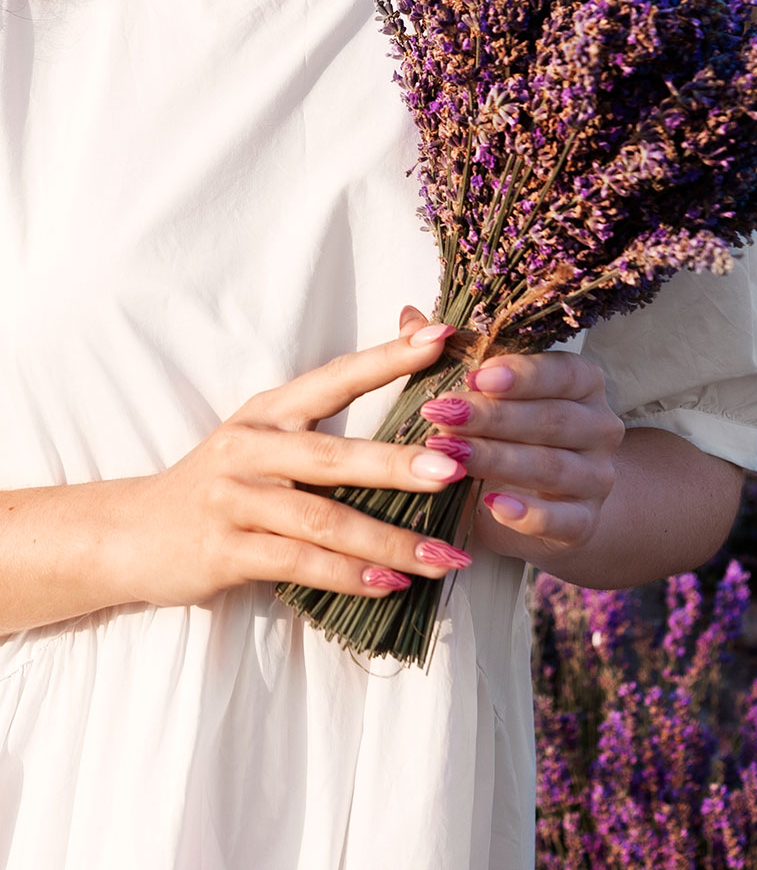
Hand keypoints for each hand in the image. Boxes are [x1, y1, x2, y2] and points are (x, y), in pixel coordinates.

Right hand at [105, 318, 473, 608]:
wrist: (131, 533)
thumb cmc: (223, 484)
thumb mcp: (263, 438)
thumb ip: (323, 420)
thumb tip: (394, 376)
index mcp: (268, 412)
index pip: (335, 378)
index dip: (387, 357)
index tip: (442, 337)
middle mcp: (251, 448)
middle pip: (333, 456)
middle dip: (398, 463)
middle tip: (457, 468)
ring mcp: (234, 500)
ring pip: (323, 521)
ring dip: (389, 542)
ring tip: (444, 557)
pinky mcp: (224, 551)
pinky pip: (297, 565)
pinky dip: (348, 576)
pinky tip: (391, 587)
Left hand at [420, 347, 624, 566]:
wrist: (551, 504)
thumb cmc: (512, 436)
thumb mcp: (487, 396)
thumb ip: (453, 358)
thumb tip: (410, 318)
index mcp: (583, 386)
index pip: (563, 373)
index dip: (522, 373)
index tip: (474, 374)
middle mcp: (600, 428)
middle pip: (552, 419)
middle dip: (493, 417)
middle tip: (442, 415)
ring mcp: (597, 477)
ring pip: (553, 467)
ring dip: (498, 460)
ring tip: (449, 455)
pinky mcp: (585, 523)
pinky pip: (564, 520)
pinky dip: (530, 515)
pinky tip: (492, 505)